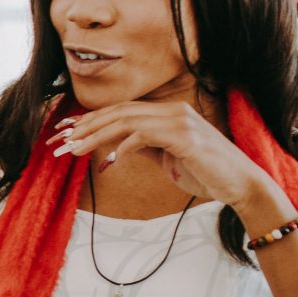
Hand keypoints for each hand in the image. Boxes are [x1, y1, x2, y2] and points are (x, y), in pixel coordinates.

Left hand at [55, 101, 281, 213]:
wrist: (239, 185)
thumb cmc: (204, 173)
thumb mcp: (166, 158)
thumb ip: (143, 147)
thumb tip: (113, 147)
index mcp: (167, 113)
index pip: (121, 111)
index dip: (90, 120)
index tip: (64, 133)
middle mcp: (173, 111)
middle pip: (118, 112)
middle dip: (85, 126)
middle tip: (58, 143)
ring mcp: (180, 121)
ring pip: (126, 121)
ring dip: (95, 136)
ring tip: (72, 150)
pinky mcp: (185, 137)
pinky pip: (144, 136)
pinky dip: (122, 148)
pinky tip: (108, 164)